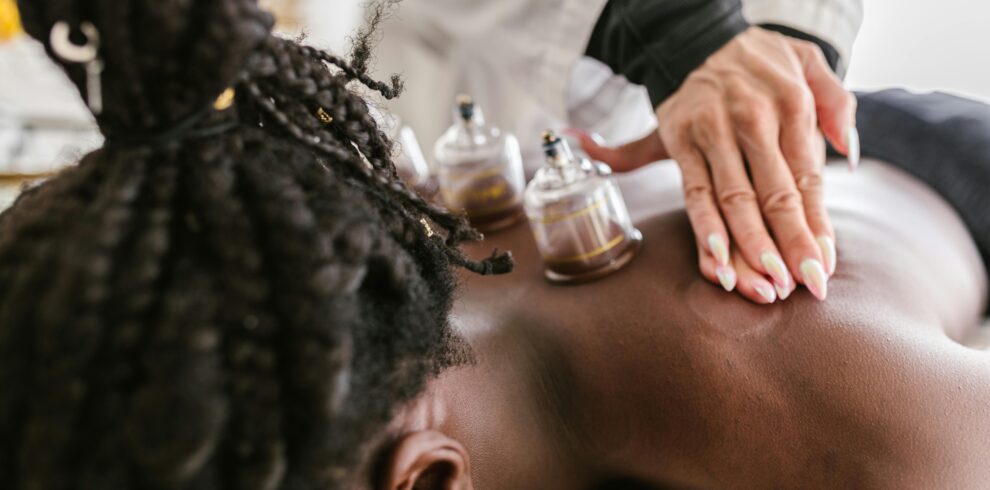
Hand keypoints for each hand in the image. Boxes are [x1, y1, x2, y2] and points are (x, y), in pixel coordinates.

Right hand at [574, 27, 857, 302]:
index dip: (815, 224)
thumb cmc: (764, 61)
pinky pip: (694, 192)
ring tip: (762, 287)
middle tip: (802, 285)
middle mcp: (752, 119)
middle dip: (788, 245)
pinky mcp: (681, 142)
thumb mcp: (810, 64)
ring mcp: (713, 132)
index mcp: (791, 103)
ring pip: (733, 200)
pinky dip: (705, 229)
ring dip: (749, 247)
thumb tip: (848, 152)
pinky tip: (718, 261)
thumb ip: (837, 104)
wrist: (700, 38)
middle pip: (772, 195)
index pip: (807, 177)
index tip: (824, 263)